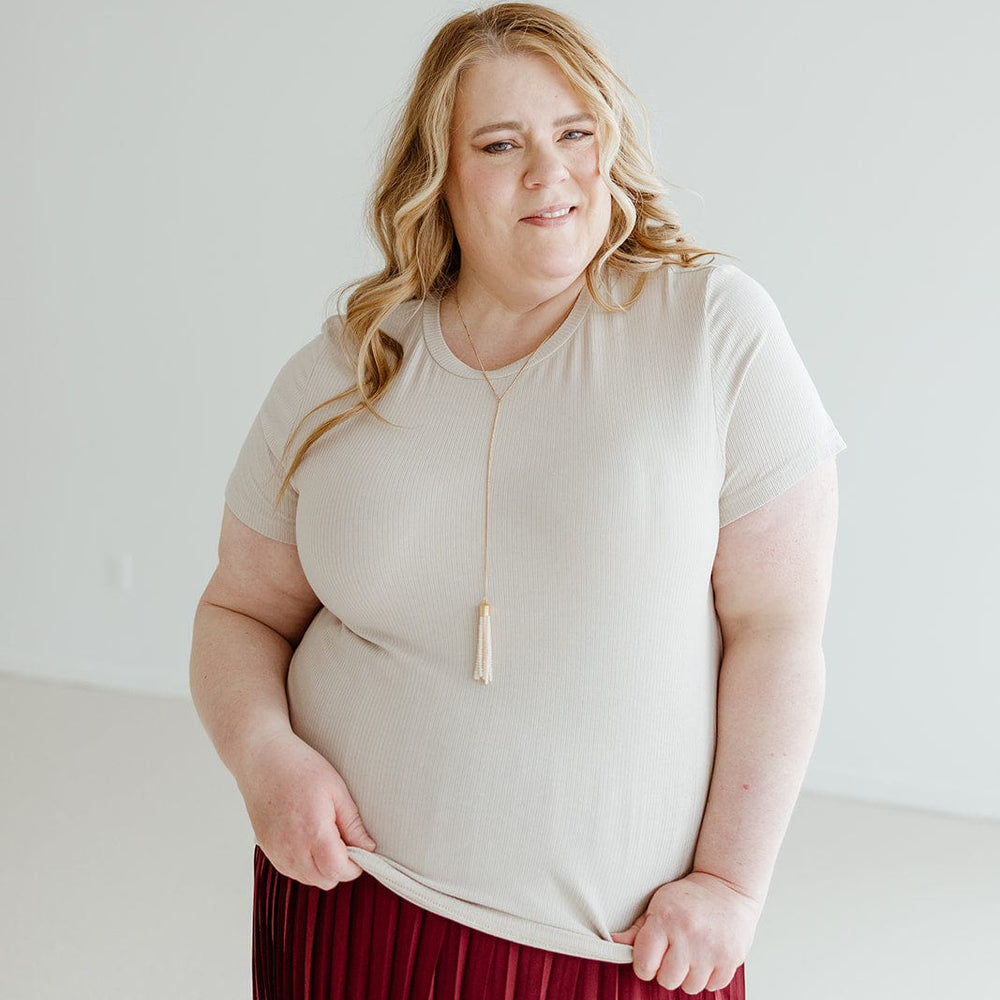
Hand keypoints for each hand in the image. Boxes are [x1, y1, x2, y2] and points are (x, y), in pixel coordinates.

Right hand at [236, 730, 376, 889]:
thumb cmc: (299, 768)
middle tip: (345, 840)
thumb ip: (353, 824)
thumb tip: (368, 847)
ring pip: (307, 879)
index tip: (362, 851)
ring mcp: (276, 852)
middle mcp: (292, 849)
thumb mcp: (337, 790)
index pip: (339, 871)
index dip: (355, 865)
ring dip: (322, 867)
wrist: (262, 760)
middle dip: (340, 867)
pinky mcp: (267, 849)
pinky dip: (304, 863)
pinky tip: (308, 839)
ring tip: (326, 836)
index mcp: (313, 833)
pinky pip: (291, 870)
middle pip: (324, 880)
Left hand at [610, 872, 761, 994]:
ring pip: (690, 987)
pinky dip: (709, 977)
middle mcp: (688, 935)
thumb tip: (613, 942)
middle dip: (667, 971)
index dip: (645, 965)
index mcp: (665, 920)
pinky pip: (712, 986)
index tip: (651, 957)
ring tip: (691, 954)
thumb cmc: (689, 897)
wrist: (727, 887)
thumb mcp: (658, 904)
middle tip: (673, 953)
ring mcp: (711, 949)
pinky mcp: (731, 958)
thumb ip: (637, 929)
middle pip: (667, 981)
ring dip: (688, 976)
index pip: (644, 965)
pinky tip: (707, 957)